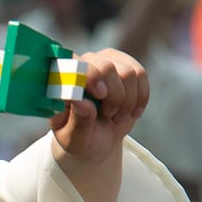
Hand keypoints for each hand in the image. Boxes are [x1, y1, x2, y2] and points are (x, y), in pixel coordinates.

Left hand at [49, 49, 148, 163]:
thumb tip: (80, 102)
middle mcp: (82, 66)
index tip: (100, 95)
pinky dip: (140, 97)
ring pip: (127, 72)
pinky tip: (132, 112)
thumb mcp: (75, 139)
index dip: (90, 75)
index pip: (72, 66)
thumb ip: (77, 122)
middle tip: (109, 114)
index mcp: (61, 83)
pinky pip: (140, 74)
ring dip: (127, 100)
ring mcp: (104, 62)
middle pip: (105, 66)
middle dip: (114, 96)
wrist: (98, 139)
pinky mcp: (124, 65)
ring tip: (117, 117)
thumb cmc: (81, 138)